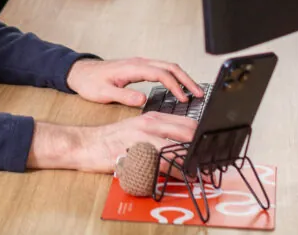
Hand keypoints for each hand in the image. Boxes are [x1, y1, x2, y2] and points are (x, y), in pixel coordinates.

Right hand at [27, 114, 197, 172]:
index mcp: (152, 118)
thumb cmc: (111, 138)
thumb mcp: (137, 128)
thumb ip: (158, 133)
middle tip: (211, 161)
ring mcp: (143, 139)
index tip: (210, 147)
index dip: (202, 136)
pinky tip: (181, 178)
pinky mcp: (136, 154)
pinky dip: (174, 172)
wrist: (86, 144)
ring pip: (176, 149)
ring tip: (200, 172)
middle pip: (187, 134)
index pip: (186, 123)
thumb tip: (180, 145)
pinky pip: (160, 165)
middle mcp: (150, 125)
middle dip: (201, 149)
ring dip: (190, 162)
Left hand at [66, 57, 204, 106]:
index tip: (184, 98)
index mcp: (133, 67)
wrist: (80, 72)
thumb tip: (143, 99)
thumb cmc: (90, 82)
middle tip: (199, 93)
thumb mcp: (104, 93)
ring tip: (194, 91)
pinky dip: (174, 76)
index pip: (161, 73)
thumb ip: (124, 95)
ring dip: (182, 77)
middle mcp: (139, 62)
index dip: (175, 86)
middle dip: (187, 79)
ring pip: (168, 66)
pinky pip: (162, 69)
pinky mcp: (139, 67)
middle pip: (170, 66)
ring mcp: (140, 63)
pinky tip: (178, 87)